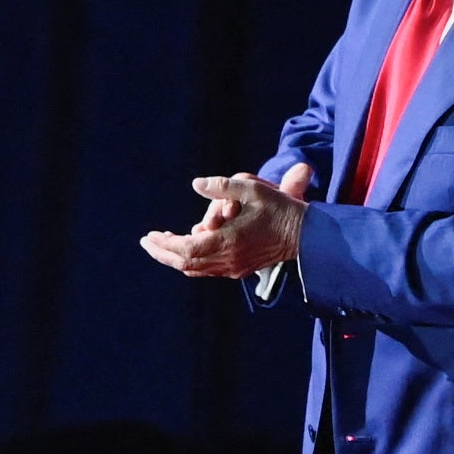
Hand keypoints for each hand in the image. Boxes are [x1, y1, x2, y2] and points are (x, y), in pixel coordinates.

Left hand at [139, 161, 309, 278]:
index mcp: (228, 242)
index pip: (186, 249)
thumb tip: (196, 183)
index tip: (150, 235)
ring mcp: (234, 268)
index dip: (165, 244)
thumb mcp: (252, 189)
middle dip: (163, 252)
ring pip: (195, 269)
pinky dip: (192, 261)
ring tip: (161, 243)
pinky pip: (207, 270)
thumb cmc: (279, 208)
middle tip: (148, 241)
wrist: (305, 234)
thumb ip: (222, 187)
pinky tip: (185, 249)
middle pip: (185, 263)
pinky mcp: (239, 270)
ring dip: (175, 257)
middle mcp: (228, 260)